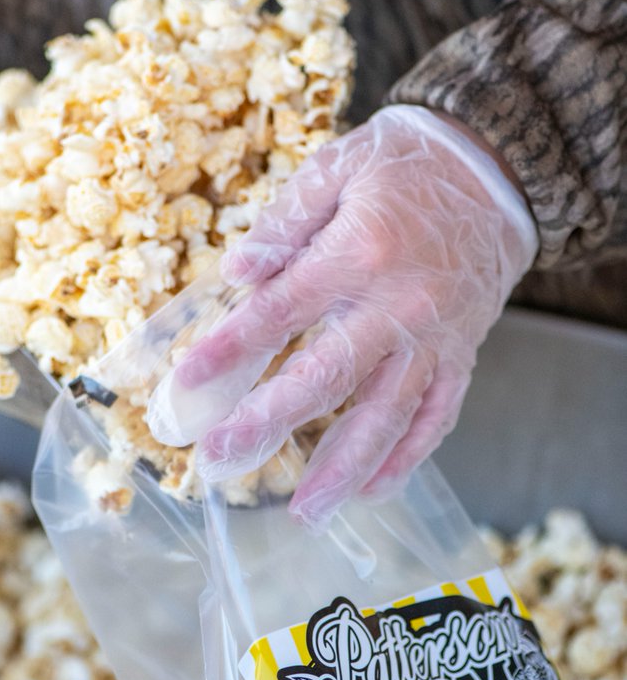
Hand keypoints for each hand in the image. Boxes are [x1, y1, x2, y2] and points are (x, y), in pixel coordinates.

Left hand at [148, 105, 537, 526]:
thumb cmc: (405, 166)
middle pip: (325, 378)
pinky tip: (372, 491)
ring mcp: (434, 336)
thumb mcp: (337, 168)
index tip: (182, 387)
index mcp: (357, 253)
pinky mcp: (462, 355)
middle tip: (219, 462)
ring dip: (342, 470)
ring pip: (386, 416)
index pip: (277, 313)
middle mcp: (398, 304)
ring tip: (303, 513)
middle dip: (268, 425)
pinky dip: (406, 458)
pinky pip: (436, 417)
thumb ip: (285, 222)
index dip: (227, 353)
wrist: (497, 168)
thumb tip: (236, 270)